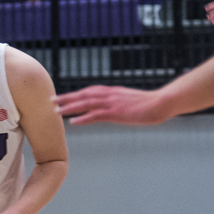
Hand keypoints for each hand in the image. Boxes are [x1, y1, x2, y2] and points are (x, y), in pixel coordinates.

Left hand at [54, 85, 171, 125]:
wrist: (161, 102)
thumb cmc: (150, 104)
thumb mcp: (132, 102)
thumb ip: (121, 103)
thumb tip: (116, 109)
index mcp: (113, 92)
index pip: (90, 91)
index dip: (76, 94)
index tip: (64, 96)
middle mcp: (110, 95)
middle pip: (83, 95)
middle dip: (67, 97)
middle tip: (51, 100)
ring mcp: (112, 103)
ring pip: (86, 104)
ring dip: (70, 107)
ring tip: (56, 111)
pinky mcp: (116, 113)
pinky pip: (96, 115)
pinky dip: (83, 118)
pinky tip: (73, 122)